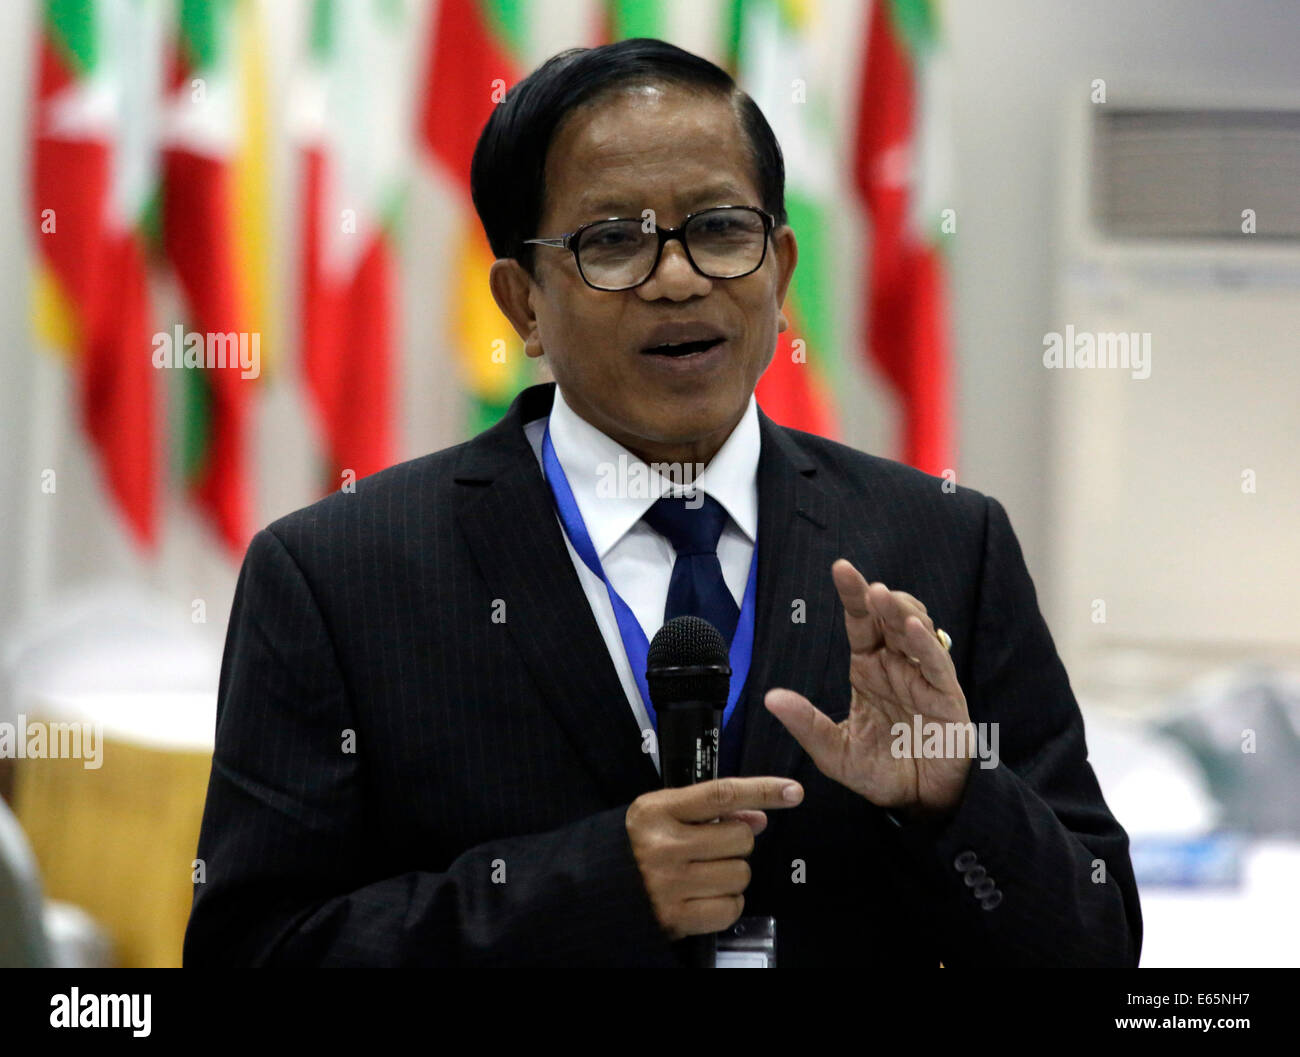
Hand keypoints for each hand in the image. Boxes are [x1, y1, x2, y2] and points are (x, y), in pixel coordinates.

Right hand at [625, 777, 802, 940]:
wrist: (596, 890)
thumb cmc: (636, 846)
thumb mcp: (663, 815)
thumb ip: (710, 811)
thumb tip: (760, 817)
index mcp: (658, 811)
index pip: (721, 794)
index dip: (762, 790)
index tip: (793, 791)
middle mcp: (664, 846)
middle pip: (740, 838)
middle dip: (737, 843)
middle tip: (714, 848)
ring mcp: (671, 884)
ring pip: (740, 874)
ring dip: (732, 874)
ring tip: (706, 873)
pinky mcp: (677, 918)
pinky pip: (731, 907)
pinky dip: (727, 903)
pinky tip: (706, 896)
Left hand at [765, 559, 971, 819]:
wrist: (918, 803)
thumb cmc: (880, 771)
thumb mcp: (833, 751)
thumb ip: (806, 724)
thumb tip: (770, 698)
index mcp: (869, 669)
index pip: (860, 622)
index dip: (852, 595)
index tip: (841, 568)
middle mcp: (896, 666)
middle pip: (888, 618)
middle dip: (876, 596)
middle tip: (861, 582)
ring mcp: (922, 678)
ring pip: (917, 631)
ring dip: (901, 611)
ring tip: (882, 598)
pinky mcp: (947, 697)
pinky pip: (937, 664)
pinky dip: (926, 645)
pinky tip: (911, 628)